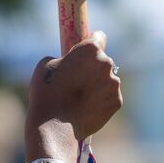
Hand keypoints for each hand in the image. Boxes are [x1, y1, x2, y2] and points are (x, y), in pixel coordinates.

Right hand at [25, 31, 121, 147]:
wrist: (55, 126)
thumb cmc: (47, 93)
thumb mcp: (46, 64)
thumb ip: (63, 58)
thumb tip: (68, 62)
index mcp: (90, 49)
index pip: (99, 37)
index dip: (91, 41)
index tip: (85, 50)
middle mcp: (107, 63)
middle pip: (103, 61)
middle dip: (92, 67)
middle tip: (77, 79)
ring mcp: (114, 83)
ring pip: (107, 80)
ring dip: (98, 85)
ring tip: (80, 98)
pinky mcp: (117, 102)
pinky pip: (109, 96)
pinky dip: (101, 100)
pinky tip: (86, 108)